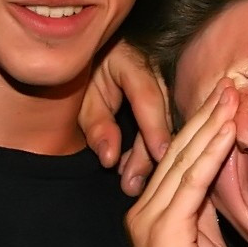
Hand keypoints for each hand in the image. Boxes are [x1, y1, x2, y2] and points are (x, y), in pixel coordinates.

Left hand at [80, 40, 172, 196]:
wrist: (85, 63)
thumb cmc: (82, 79)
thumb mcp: (82, 102)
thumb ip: (97, 127)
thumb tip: (110, 159)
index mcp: (131, 61)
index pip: (147, 96)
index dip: (155, 128)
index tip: (160, 156)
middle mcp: (154, 69)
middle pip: (161, 114)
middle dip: (149, 153)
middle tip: (132, 185)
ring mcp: (163, 82)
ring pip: (166, 122)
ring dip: (149, 154)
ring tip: (132, 182)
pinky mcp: (164, 98)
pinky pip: (163, 124)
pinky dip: (150, 147)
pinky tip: (136, 169)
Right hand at [128, 82, 238, 246]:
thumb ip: (204, 217)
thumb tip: (216, 188)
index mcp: (153, 214)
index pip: (179, 161)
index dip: (201, 129)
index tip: (223, 102)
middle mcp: (146, 209)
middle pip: (178, 151)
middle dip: (205, 115)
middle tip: (227, 83)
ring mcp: (152, 217)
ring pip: (184, 159)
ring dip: (210, 123)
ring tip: (230, 93)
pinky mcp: (166, 228)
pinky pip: (192, 181)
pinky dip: (211, 152)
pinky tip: (226, 129)